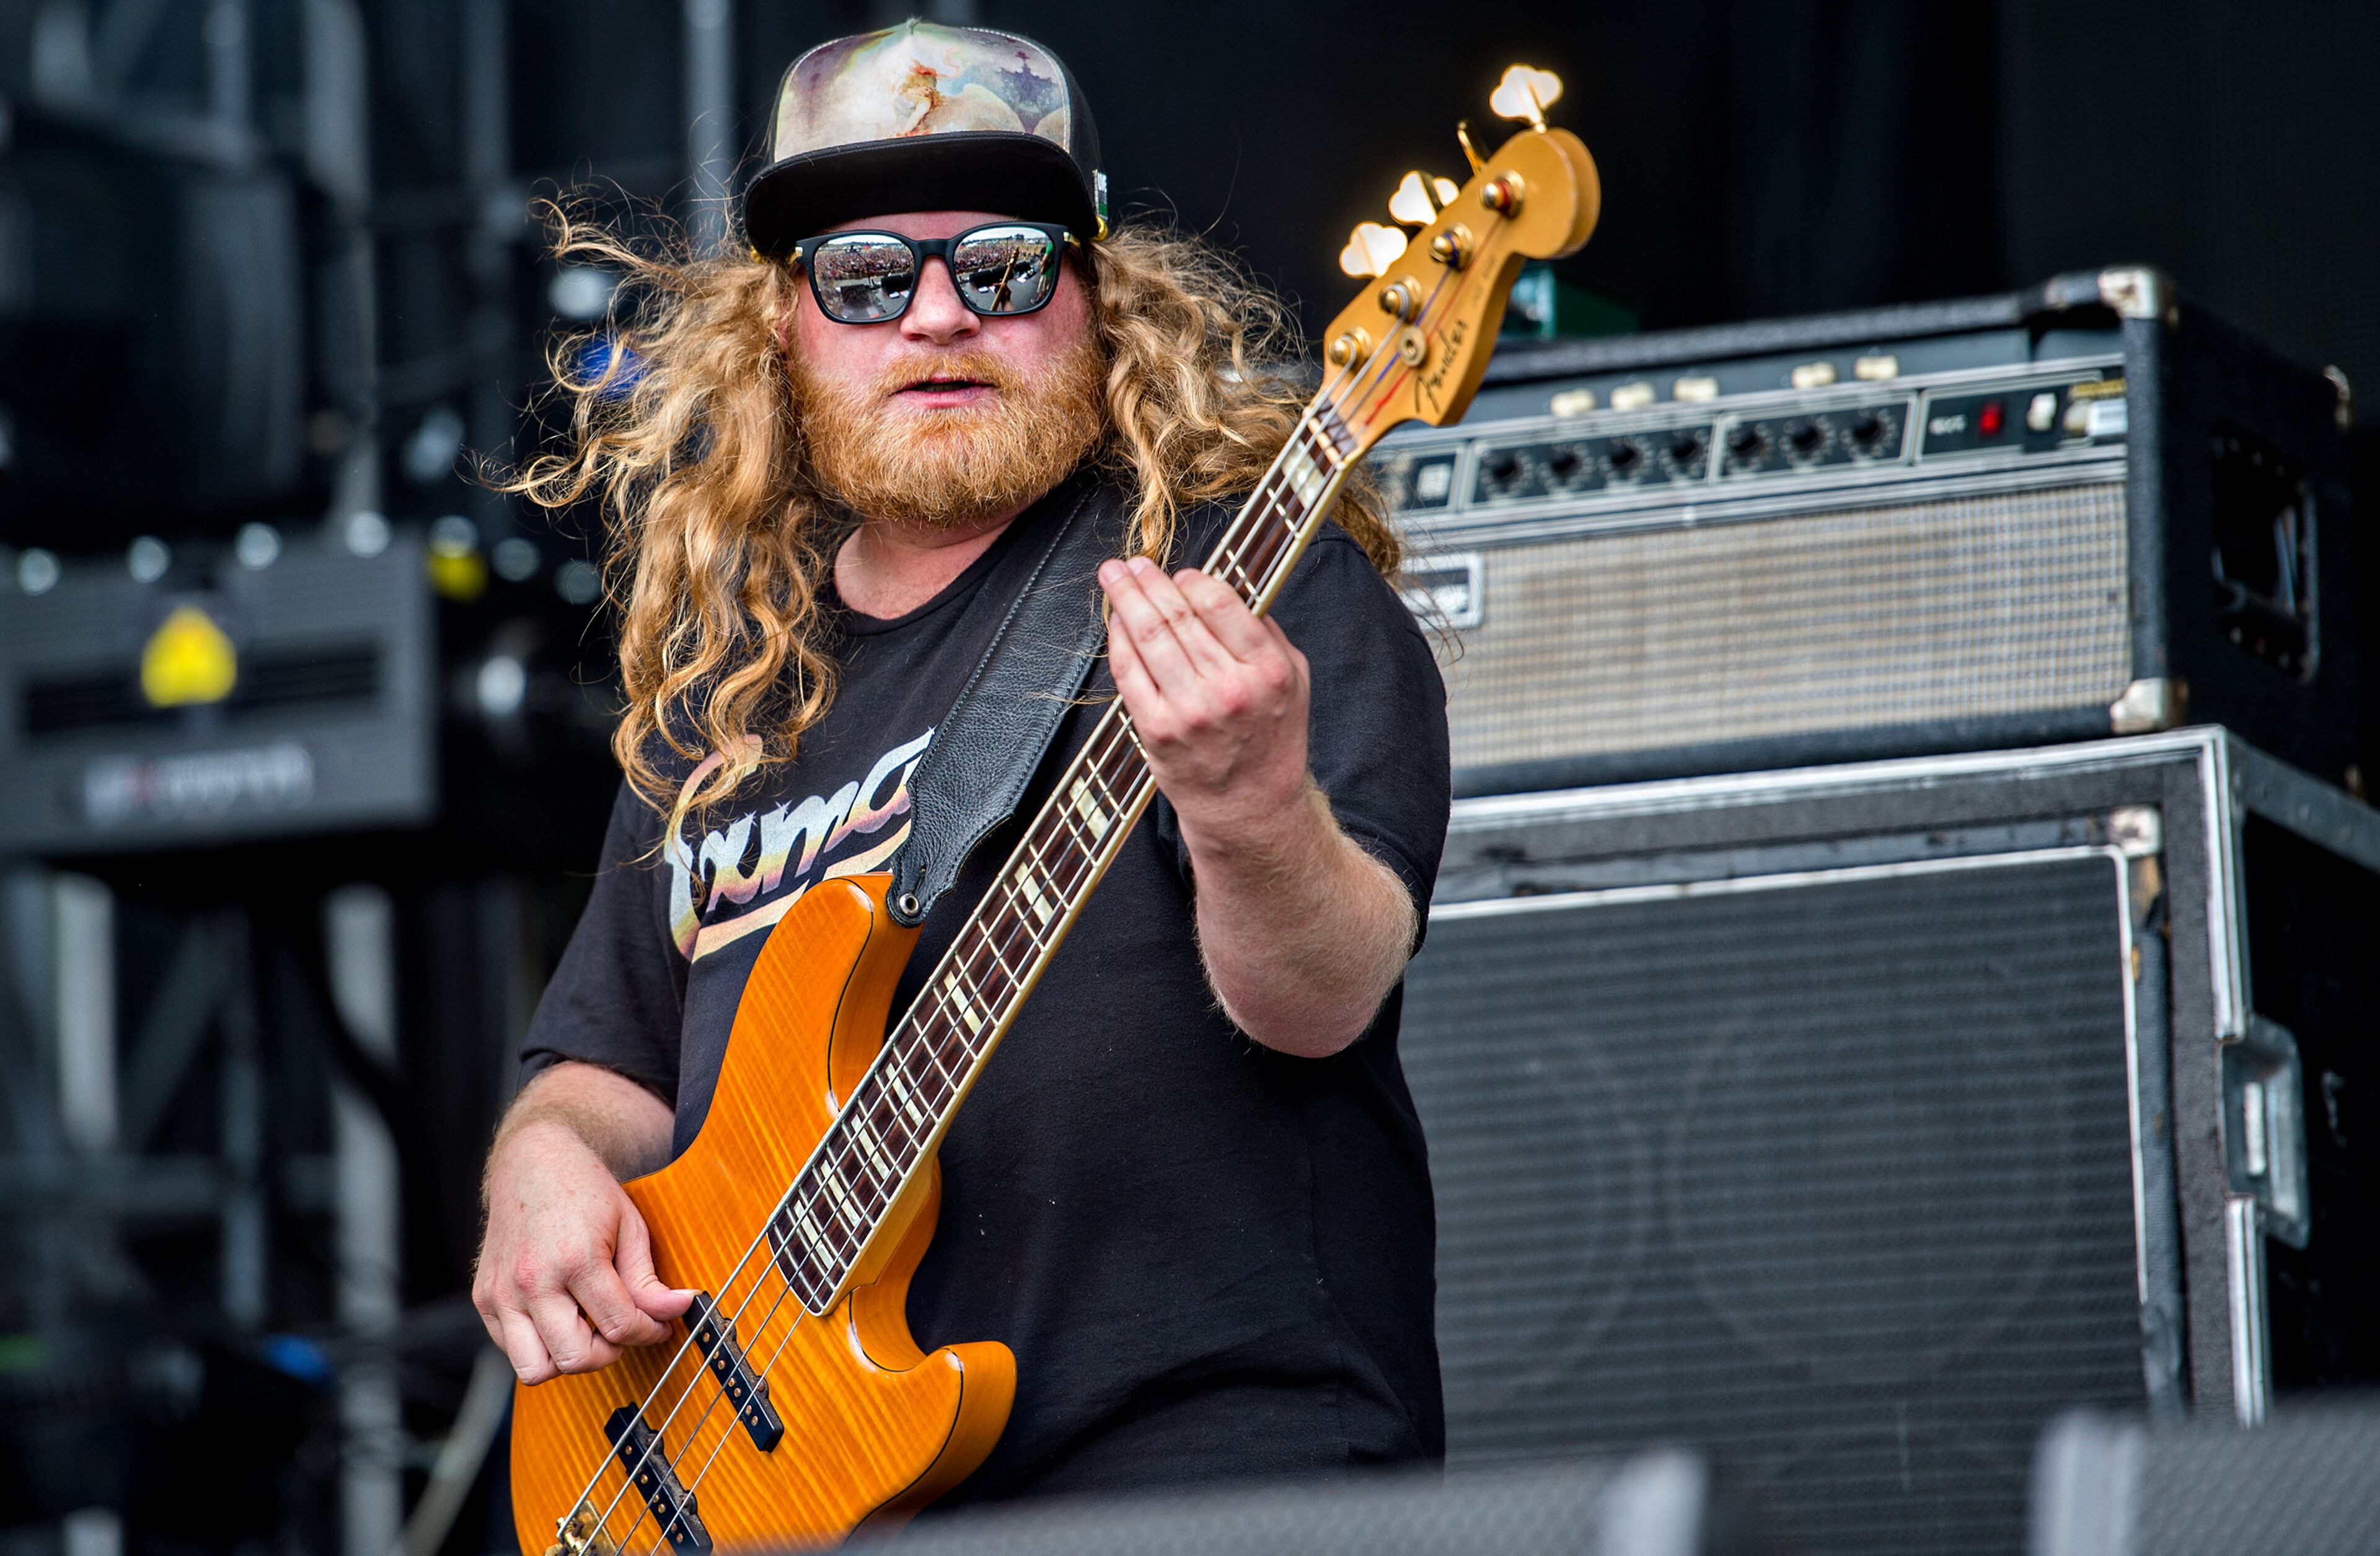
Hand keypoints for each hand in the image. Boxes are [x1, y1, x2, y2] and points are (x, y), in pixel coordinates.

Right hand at [472, 1116, 690, 1383]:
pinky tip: (558, 1317)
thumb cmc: (585, 1190)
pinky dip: (538, 1346)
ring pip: (534, 1368)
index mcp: (575, 1258)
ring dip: (567, 1358)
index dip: (648, 1332)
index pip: (620, 1326)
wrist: (532, 1162)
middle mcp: (532, 1281)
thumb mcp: (630, 1226)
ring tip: (585, 1329)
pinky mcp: (484, 1298)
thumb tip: (676, 1310)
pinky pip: (512, 1350)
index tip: (657, 1325)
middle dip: (608, 1353)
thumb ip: (649, 1279)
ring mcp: (502, 1293)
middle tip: (620, 1328)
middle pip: (575, 1358)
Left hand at [1097, 556, 1312, 844]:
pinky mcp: (1157, 731)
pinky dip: (1118, 641)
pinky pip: (1129, 673)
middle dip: (1148, 581)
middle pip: (1177, 616)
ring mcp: (1189, 712)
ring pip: (1149, 638)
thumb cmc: (1272, 741)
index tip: (1181, 574)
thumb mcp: (1294, 681)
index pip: (1221, 604)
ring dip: (1126, 600)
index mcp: (1268, 671)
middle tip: (1132, 563)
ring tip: (1114, 578)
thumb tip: (1225, 589)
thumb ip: (1266, 634)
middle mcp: (1229, 689)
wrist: (1251, 810)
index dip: (1193, 580)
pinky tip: (1115, 622)